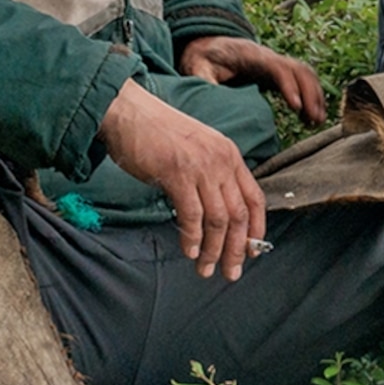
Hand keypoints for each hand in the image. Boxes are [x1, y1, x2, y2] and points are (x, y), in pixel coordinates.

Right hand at [97, 79, 266, 280]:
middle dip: (237, 249)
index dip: (257, 229)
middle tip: (231, 272)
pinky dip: (192, 237)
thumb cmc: (156, 134)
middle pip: (239, 214)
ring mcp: (200, 167)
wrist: (126, 111)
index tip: (252, 252)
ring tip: (206, 269)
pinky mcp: (176, 173)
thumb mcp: (197, 150)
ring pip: (218, 219)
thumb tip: (217, 214)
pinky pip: (191, 214)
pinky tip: (190, 251)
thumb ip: (211, 176)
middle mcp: (221, 161)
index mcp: (230, 156)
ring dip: (214, 250)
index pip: (255, 199)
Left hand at [178, 35, 327, 124]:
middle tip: (314, 119)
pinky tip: (310, 117)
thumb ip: (203, 81)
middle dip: (311, 94)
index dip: (289, 86)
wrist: (209, 46)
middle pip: (299, 70)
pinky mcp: (279, 72)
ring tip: (317, 121)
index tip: (296, 107)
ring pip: (306, 75)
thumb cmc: (203, 59)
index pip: (278, 68)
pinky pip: (303, 81)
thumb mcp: (197, 68)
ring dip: (315, 96)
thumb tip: (210, 99)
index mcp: (251, 55)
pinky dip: (311, 97)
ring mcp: (277, 63)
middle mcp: (270, 57)